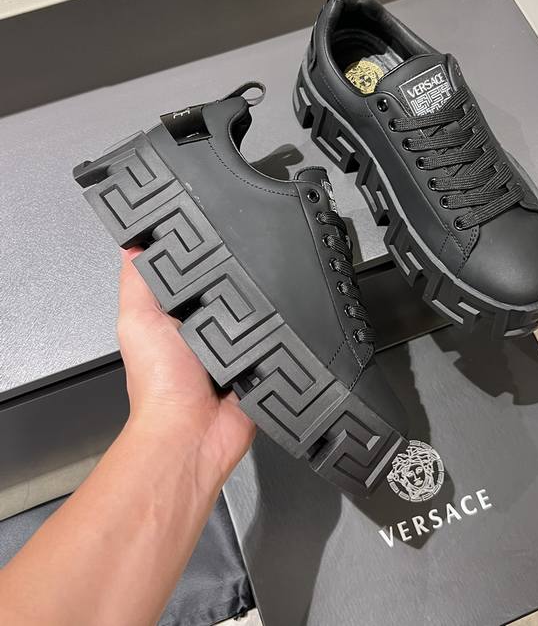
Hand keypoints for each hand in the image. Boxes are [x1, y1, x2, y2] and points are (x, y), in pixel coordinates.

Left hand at [117, 248, 254, 483]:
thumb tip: (132, 244)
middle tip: (239, 269)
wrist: (191, 434)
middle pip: (230, 290)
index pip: (193, 275)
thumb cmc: (158, 385)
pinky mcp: (261, 365)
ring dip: (258, 309)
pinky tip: (272, 328)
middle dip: (235, 280)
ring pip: (257, 312)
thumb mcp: (137, 321)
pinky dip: (277, 335)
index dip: (200, 257)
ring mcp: (236, 349)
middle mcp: (207, 332)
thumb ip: (137, 282)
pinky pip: (277, 340)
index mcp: (177, 318)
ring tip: (252, 304)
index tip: (212, 230)